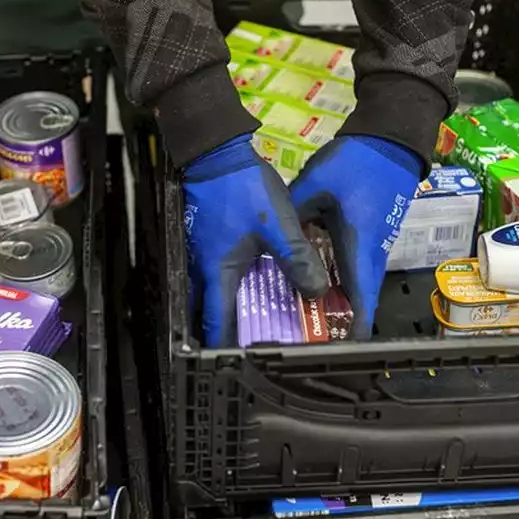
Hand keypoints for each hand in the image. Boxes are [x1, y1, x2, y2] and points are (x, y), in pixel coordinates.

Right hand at [184, 135, 330, 347]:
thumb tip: (316, 293)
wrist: (217, 151)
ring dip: (232, 310)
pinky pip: (218, 275)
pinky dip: (233, 288)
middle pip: (211, 313)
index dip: (227, 350)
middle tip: (254, 347)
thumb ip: (298, 260)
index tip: (241, 367)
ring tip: (259, 322)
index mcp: (220, 273)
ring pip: (214, 293)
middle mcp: (204, 270)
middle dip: (230, 334)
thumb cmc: (245, 190)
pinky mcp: (207, 240)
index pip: (217, 325)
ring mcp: (202, 254)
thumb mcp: (280, 225)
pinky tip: (255, 284)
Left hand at [290, 135, 422, 339]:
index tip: (337, 353)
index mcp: (359, 247)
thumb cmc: (356, 163)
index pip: (360, 300)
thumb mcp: (315, 185)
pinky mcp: (373, 236)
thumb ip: (294, 215)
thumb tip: (273, 240)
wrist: (390, 140)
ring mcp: (377, 245)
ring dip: (343, 305)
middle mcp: (373, 253)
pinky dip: (343, 283)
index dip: (352, 331)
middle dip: (341, 324)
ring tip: (311, 320)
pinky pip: (357, 270)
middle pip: (360, 300)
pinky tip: (319, 285)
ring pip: (358, 285)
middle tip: (312, 340)